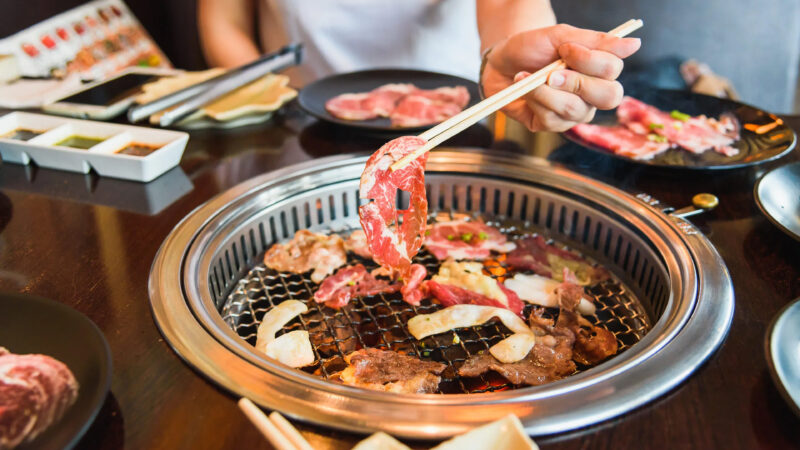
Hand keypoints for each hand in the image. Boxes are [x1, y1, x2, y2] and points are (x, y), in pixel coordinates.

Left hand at [481, 24, 640, 131]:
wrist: (501, 62)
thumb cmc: (533, 47)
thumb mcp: (561, 37)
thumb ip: (595, 41)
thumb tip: (634, 44)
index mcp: (600, 70)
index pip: (613, 69)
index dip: (590, 60)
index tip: (565, 48)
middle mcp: (593, 95)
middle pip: (609, 97)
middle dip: (578, 82)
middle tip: (552, 72)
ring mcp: (574, 113)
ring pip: (575, 109)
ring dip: (548, 91)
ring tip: (530, 77)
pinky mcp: (552, 125)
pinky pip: (551, 119)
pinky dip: (535, 100)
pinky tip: (524, 89)